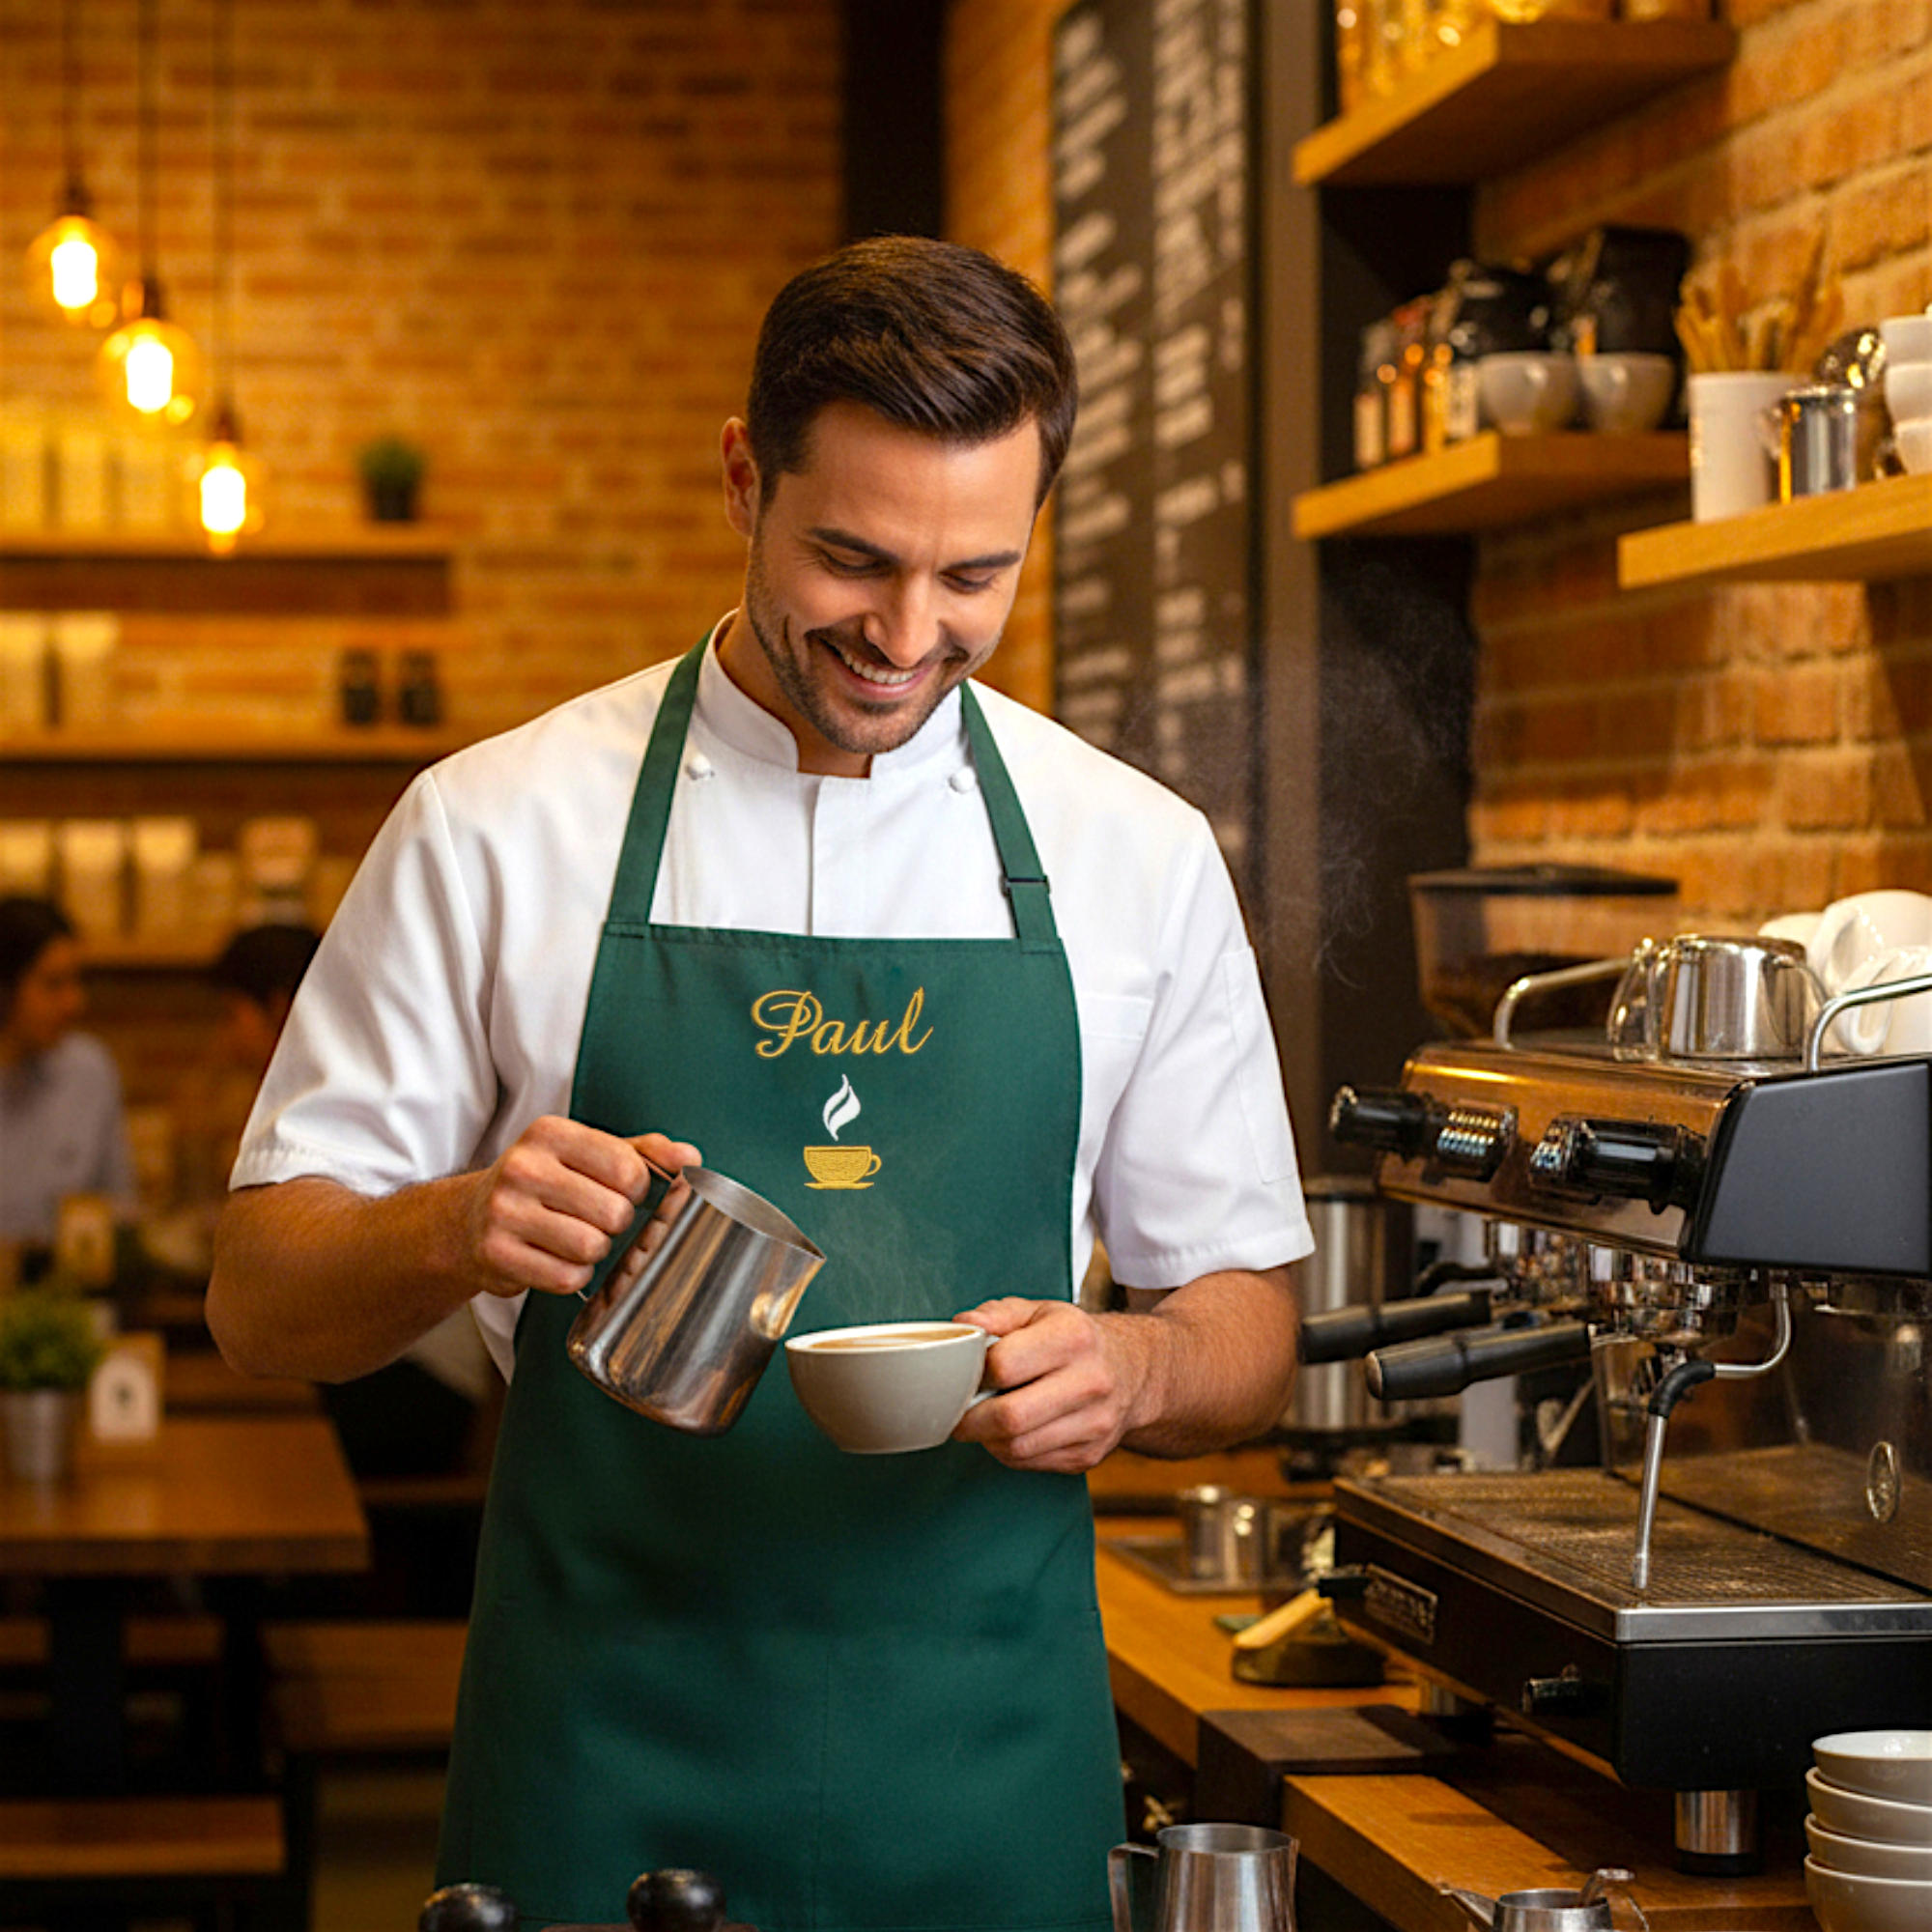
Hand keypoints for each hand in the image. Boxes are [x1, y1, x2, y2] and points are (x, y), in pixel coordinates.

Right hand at [466, 1117, 700, 1299]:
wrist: (468, 1220)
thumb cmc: (542, 1184)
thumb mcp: (587, 1154)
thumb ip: (643, 1152)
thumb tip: (690, 1158)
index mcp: (550, 1133)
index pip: (627, 1168)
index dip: (637, 1189)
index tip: (623, 1192)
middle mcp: (523, 1167)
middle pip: (614, 1212)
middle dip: (616, 1223)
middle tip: (595, 1219)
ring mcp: (505, 1212)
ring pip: (591, 1247)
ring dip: (595, 1252)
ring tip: (574, 1238)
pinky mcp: (496, 1254)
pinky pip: (567, 1278)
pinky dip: (573, 1276)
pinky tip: (555, 1259)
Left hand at [948, 1297, 1153, 1472]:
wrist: (1132, 1371)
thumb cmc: (1074, 1339)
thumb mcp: (1040, 1312)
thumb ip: (996, 1315)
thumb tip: (962, 1328)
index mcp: (1072, 1337)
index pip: (1003, 1365)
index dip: (973, 1373)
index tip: (964, 1374)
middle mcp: (1090, 1381)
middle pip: (1010, 1417)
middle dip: (970, 1420)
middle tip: (957, 1412)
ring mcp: (1094, 1423)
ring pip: (1017, 1447)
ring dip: (987, 1438)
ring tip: (983, 1420)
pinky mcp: (1089, 1455)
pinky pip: (1030, 1462)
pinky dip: (1008, 1451)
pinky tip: (1010, 1432)